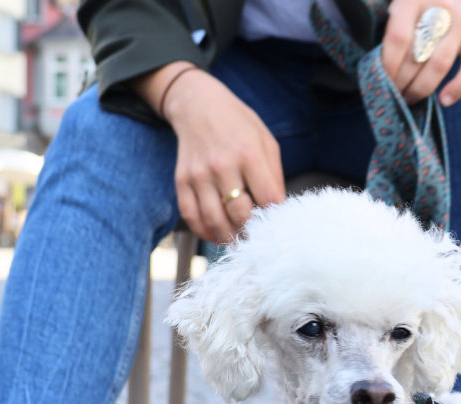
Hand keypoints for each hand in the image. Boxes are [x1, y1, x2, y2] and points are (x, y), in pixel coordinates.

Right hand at [134, 63, 284, 242]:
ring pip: (215, 220)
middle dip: (252, 232)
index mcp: (249, 154)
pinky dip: (203, 232)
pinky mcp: (182, 179)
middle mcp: (223, 165)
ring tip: (239, 242)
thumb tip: (278, 209)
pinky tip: (216, 235)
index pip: (267, 200)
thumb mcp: (266, 141)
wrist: (197, 104)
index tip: (276, 225)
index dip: (274, 218)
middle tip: (257, 239)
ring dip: (229, 238)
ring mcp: (200, 174)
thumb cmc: (237, 123)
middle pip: (240, 214)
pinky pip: (190, 215)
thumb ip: (275, 176)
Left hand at [382, 0, 460, 105]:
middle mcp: (440, 6)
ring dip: (421, 89)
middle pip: (417, 56)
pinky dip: (459, 87)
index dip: (388, 66)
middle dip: (401, 82)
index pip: (398, 38)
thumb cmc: (420, 3)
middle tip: (393, 94)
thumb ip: (389, 25)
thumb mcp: (401, 2)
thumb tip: (374, 64)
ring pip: (440, 65)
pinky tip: (444, 100)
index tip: (381, 81)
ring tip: (410, 99)